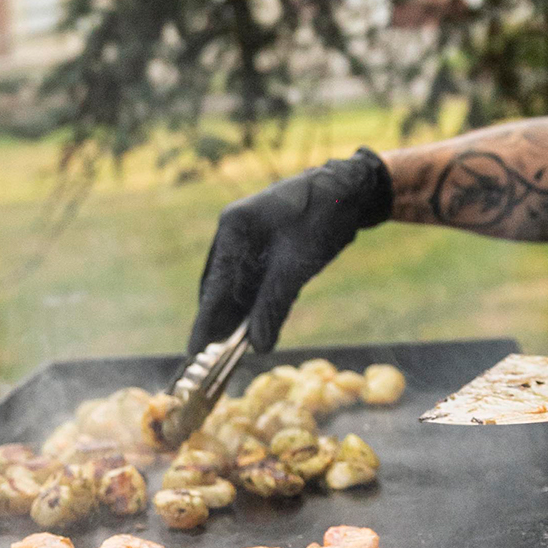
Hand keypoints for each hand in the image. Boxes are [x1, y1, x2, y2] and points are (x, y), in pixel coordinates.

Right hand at [188, 148, 392, 353]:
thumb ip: (274, 304)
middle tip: (213, 360)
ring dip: (236, 315)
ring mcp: (247, 237)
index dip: (205, 323)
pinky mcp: (263, 244)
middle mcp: (233, 232)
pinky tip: (254, 325)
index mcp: (234, 228)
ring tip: (229, 350)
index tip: (195, 353)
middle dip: (218, 323)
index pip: (214, 286)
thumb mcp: (298, 265)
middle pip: (219, 287)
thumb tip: (258, 346)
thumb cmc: (323, 216)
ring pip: (235, 286)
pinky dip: (253, 303)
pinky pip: (251, 280)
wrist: (352, 188)